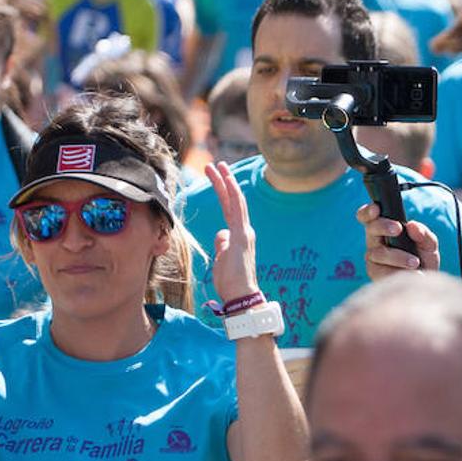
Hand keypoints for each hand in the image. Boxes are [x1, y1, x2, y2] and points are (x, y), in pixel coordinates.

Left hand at [205, 161, 259, 301]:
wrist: (241, 296)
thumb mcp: (222, 259)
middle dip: (225, 181)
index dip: (224, 193)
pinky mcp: (241, 237)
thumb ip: (222, 245)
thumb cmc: (231, 282)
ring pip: (236, 201)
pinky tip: (226, 180)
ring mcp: (244, 233)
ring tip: (218, 166)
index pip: (231, 209)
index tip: (216, 178)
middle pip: (234, 201)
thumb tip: (220, 234)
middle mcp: (245, 231)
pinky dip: (232, 193)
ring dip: (227, 182)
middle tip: (216, 164)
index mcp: (239, 236)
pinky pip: (236, 210)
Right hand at [356, 202, 439, 278]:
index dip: (369, 211)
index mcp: (384, 227)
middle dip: (383, 226)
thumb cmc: (423, 259)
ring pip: (379, 252)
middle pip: (371, 228)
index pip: (368, 216)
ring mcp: (373, 257)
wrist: (424, 283)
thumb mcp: (429, 244)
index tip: (377, 209)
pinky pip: (382, 270)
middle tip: (398, 229)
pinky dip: (398, 271)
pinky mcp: (375, 273)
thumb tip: (412, 226)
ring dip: (398, 256)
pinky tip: (411, 274)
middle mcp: (375, 241)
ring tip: (415, 262)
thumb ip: (423, 233)